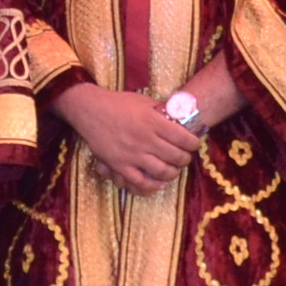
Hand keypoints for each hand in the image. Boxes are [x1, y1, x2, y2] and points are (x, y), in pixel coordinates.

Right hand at [60, 82, 199, 194]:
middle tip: (185, 157)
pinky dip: (153, 185)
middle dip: (185, 159)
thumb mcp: (143, 100)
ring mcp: (132, 154)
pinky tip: (159, 183)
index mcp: (153, 122)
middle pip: (176, 156)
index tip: (194, 144)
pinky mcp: (120, 165)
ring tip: (174, 169)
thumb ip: (161, 110)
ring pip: (162, 171)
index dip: (194, 143)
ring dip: (173, 173)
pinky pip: (140, 181)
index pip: (183, 138)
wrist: (90, 110)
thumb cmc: (118, 103)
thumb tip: (179, 115)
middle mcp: (145, 140)